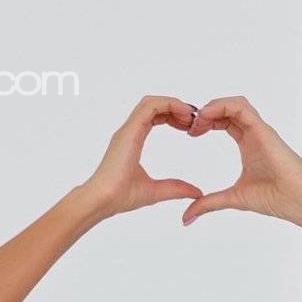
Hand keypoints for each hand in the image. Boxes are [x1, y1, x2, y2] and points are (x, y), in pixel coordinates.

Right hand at [85, 95, 203, 218]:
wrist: (104, 200)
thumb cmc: (121, 196)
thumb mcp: (157, 191)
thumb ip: (176, 189)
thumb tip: (197, 193)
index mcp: (134, 139)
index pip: (155, 116)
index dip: (173, 116)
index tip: (189, 128)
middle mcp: (130, 130)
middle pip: (155, 105)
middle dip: (176, 108)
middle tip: (193, 120)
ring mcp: (128, 129)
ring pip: (152, 101)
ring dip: (173, 104)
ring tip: (189, 116)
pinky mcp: (129, 130)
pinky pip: (150, 106)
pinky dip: (168, 104)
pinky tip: (183, 114)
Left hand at [181, 94, 301, 227]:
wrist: (298, 200)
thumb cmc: (275, 198)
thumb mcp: (232, 199)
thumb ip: (209, 204)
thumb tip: (187, 217)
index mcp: (248, 144)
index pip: (224, 122)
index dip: (205, 122)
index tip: (191, 134)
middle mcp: (254, 133)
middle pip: (226, 109)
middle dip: (205, 113)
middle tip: (189, 127)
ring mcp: (259, 129)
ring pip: (234, 103)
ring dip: (212, 106)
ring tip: (197, 121)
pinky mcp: (263, 130)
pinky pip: (241, 107)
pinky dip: (222, 107)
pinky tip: (206, 117)